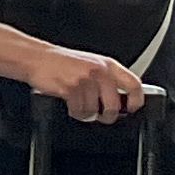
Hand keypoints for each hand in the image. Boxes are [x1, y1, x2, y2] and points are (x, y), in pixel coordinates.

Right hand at [23, 42, 143, 124]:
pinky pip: (79, 111)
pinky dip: (75, 112)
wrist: (37, 58)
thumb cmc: (62, 62)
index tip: (132, 108)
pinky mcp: (71, 89)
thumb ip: (107, 79)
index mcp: (108, 65)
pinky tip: (70, 104)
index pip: (134, 84)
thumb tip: (120, 100)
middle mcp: (99, 72)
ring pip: (94, 111)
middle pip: (114, 105)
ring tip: (78, 103)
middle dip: (107, 116)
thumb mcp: (91, 64)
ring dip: (86, 113)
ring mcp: (85, 80)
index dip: (136, 101)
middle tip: (102, 115)